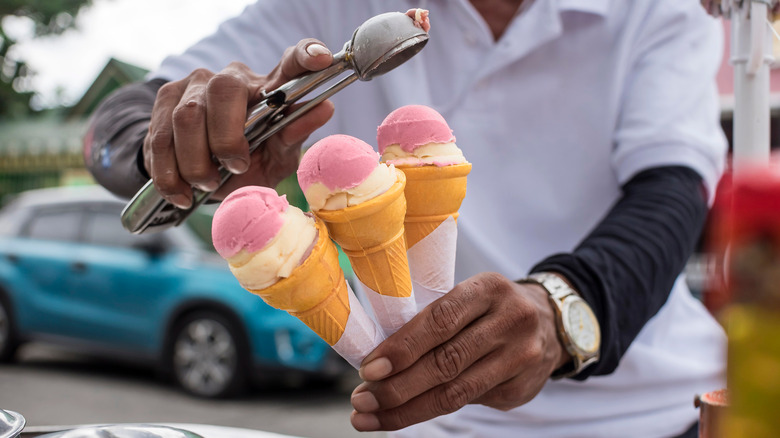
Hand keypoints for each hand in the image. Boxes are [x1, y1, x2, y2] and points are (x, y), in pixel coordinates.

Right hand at [144, 39, 335, 208]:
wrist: (201, 176)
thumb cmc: (250, 161)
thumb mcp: (277, 157)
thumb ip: (295, 135)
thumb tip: (324, 108)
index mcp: (271, 88)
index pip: (291, 62)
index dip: (305, 56)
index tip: (323, 59)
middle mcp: (233, 78)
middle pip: (222, 90)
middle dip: (225, 138)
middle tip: (235, 168)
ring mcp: (195, 85)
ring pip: (186, 116)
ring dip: (196, 162)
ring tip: (208, 185)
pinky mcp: (165, 101)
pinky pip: (158, 137)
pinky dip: (170, 174)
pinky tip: (183, 194)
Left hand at [350, 272, 570, 430]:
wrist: (550, 322)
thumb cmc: (489, 308)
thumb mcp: (469, 296)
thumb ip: (433, 320)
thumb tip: (379, 360)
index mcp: (488, 289)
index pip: (440, 320)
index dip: (401, 348)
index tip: (368, 369)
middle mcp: (510, 321)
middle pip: (446, 362)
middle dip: (397, 387)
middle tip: (362, 400)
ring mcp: (521, 357)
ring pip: (455, 393)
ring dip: (407, 409)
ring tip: (371, 416)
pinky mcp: (522, 388)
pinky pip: (470, 403)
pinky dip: (432, 409)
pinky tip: (407, 412)